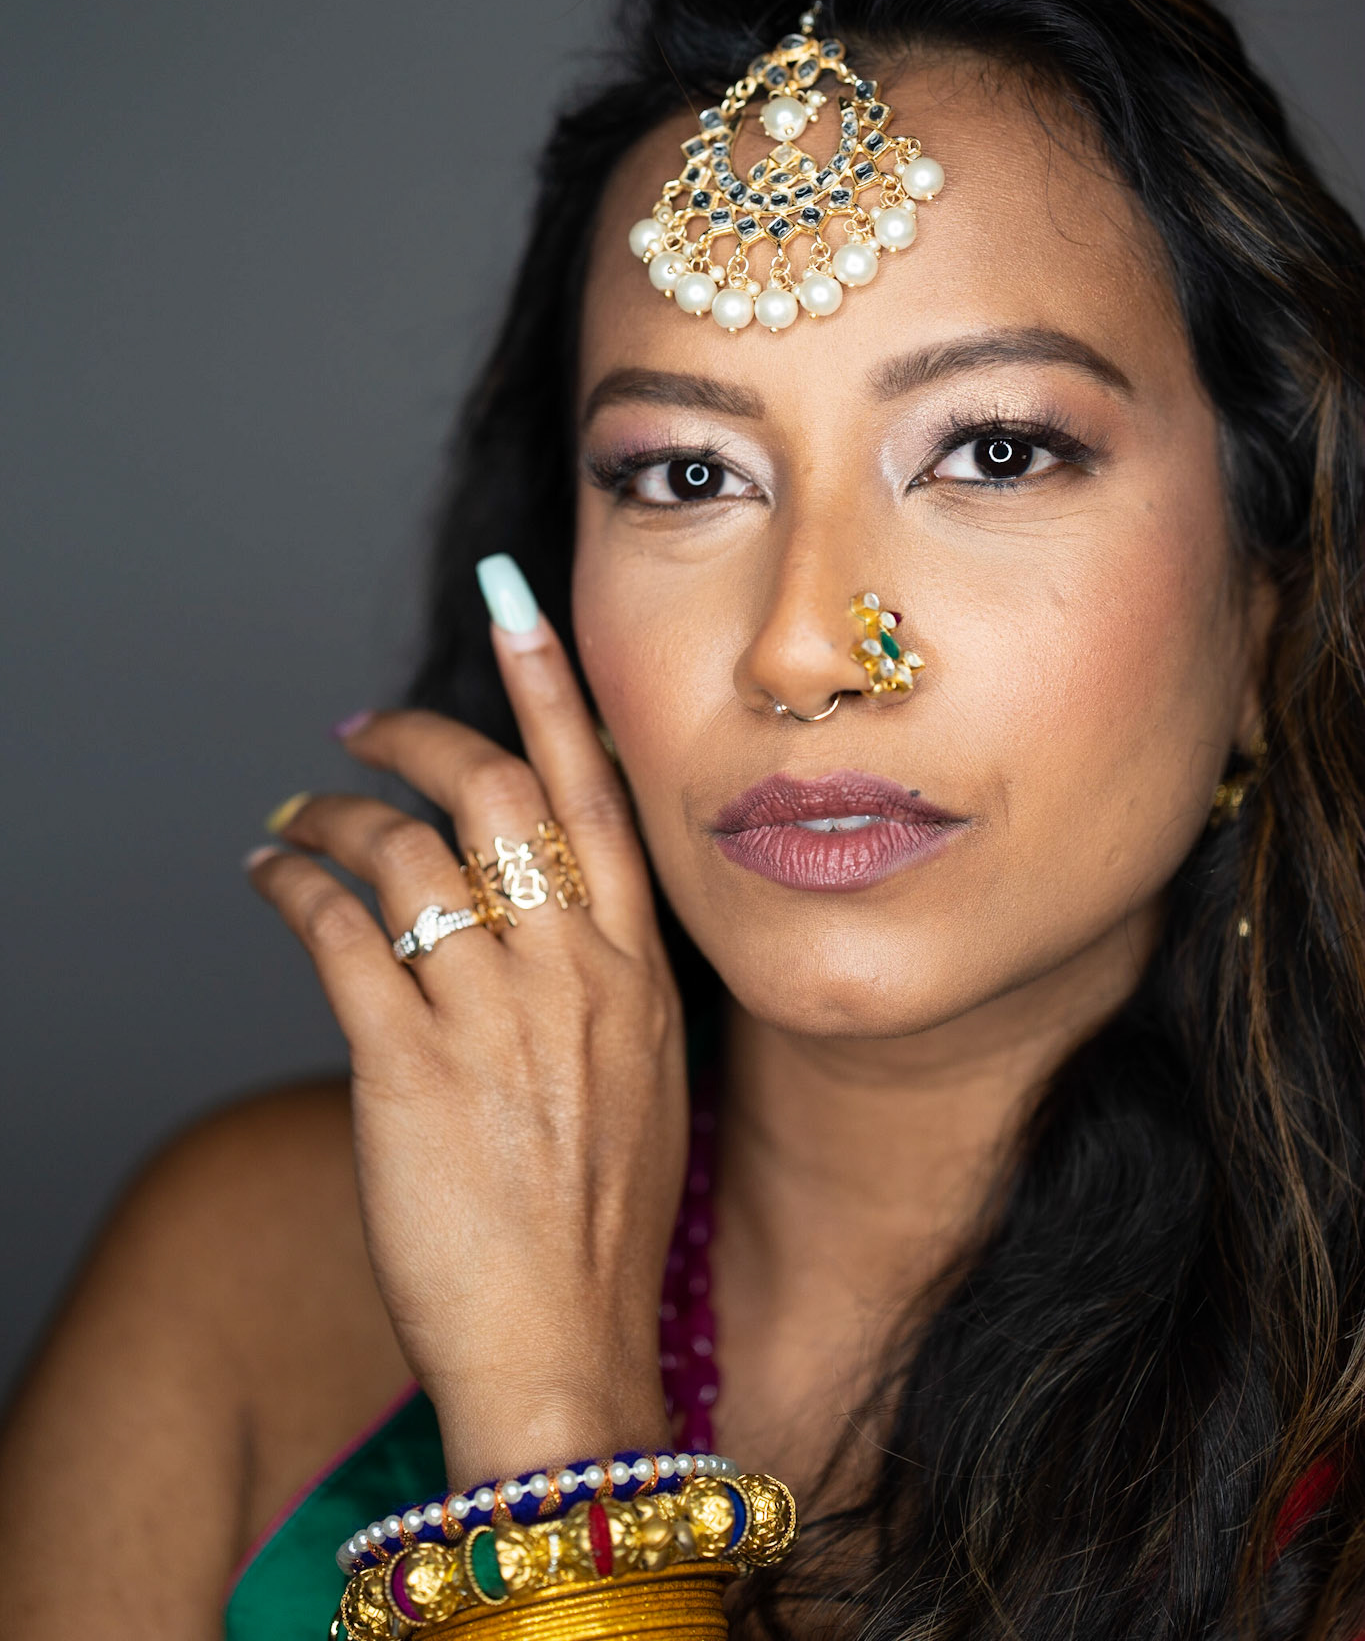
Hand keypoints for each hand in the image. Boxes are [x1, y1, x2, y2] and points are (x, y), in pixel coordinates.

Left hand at [247, 596, 687, 1486]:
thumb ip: (602, 984)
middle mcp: (576, 973)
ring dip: (337, 814)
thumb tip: (546, 915)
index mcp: (641, 972)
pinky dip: (294, 880)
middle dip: (422, 734)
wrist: (568, 1354)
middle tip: (365, 723)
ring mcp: (497, 1016)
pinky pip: (339, 929)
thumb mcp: (644, 1084)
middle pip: (497, 795)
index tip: (518, 608)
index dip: (551, 689)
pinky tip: (271, 872)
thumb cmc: (599, 1232)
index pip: (599, 795)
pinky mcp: (410, 1066)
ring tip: (297, 816)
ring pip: (406, 850)